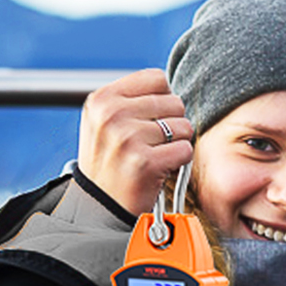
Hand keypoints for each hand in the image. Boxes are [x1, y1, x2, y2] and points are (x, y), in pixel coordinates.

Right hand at [76, 69, 194, 216]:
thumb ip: (131, 100)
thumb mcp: (105, 122)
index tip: (150, 120)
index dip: (163, 100)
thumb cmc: (110, 163)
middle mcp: (111, 115)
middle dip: (172, 124)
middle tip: (151, 145)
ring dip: (177, 144)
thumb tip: (170, 87)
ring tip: (154, 157)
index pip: (157, 79)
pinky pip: (186, 150)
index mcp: (102, 99)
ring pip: (183, 127)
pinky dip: (179, 162)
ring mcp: (128, 138)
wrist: (99, 206)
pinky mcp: (145, 163)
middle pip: (174, 102)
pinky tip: (159, 170)